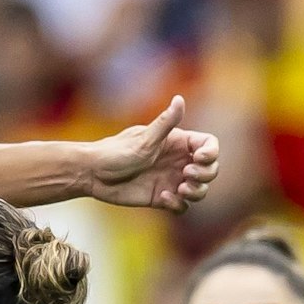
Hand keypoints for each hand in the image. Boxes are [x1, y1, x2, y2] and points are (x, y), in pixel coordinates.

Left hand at [88, 96, 219, 211]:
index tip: (199, 158)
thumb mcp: (144, 139)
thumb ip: (165, 123)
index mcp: (178, 143)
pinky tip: (164, 198)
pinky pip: (181, 205)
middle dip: (206, 174)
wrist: (92, 174)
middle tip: (187, 174)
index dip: (211, 152)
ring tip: (181, 189)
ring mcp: (171, 180)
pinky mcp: (161, 197)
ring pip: (199, 189)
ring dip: (197, 191)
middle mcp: (178, 161)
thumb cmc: (116, 152)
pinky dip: (178, 204)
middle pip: (210, 169)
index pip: (209, 145)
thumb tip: (179, 98)